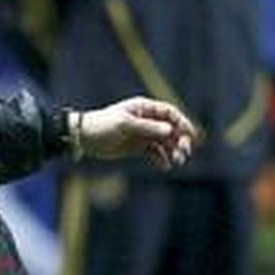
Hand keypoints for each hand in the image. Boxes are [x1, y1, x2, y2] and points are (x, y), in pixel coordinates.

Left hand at [75, 98, 197, 168]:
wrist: (84, 138)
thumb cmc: (103, 125)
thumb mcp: (126, 125)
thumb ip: (148, 128)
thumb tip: (170, 131)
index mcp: (144, 108)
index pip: (169, 113)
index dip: (182, 123)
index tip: (190, 136)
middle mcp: (146, 120)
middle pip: (170, 129)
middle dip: (179, 140)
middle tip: (184, 152)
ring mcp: (142, 134)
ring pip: (164, 142)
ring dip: (172, 151)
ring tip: (177, 162)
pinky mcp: (137, 147)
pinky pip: (154, 152)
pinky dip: (161, 159)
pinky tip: (166, 166)